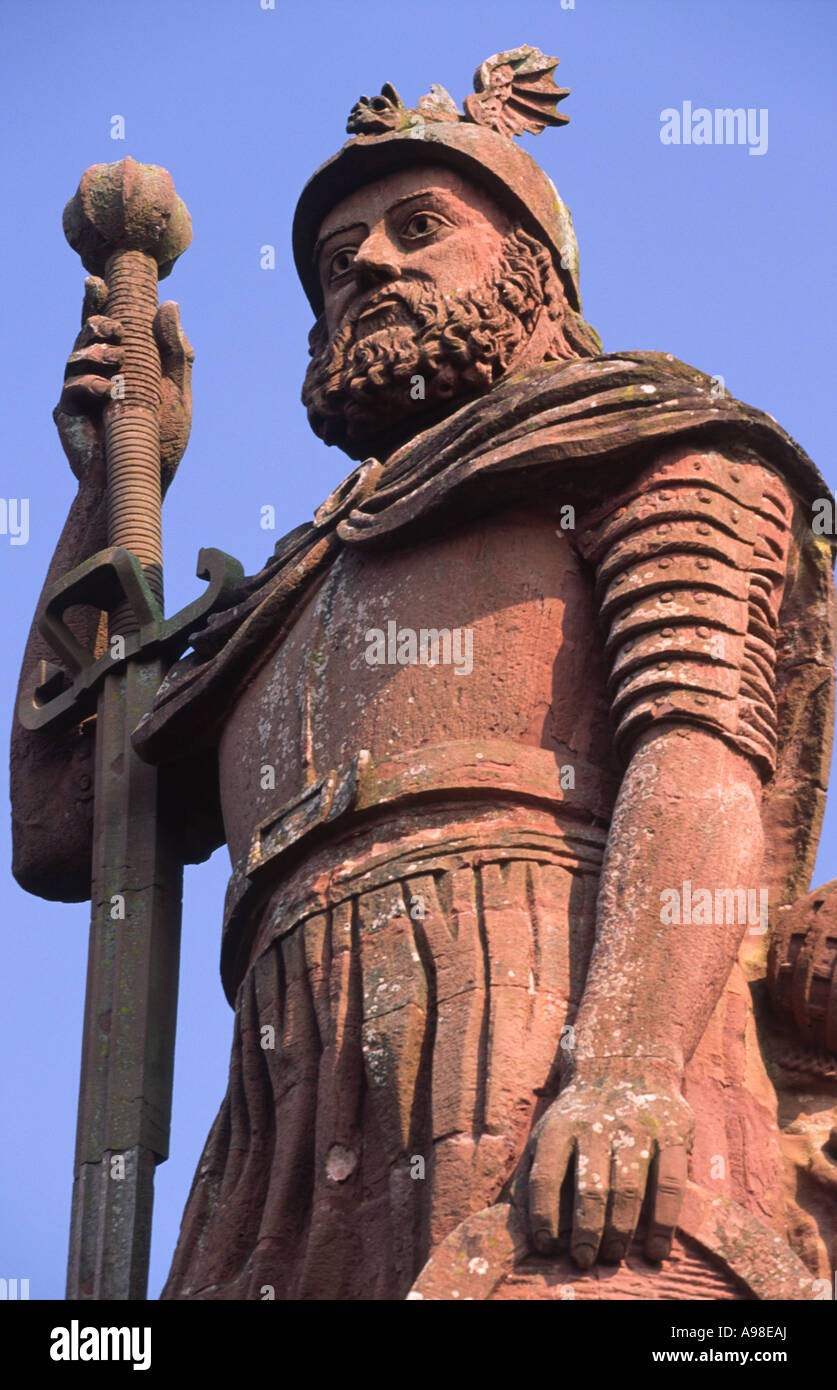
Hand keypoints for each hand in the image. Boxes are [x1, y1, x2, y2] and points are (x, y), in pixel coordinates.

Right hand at [53, 275, 193, 495]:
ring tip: (117, 360)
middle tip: (116, 328)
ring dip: (95, 351)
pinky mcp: (68, 413)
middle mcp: (96, 376)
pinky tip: (109, 389)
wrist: (143, 482)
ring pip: (75, 356)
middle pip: (85, 335)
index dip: (97, 303)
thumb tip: (170, 305)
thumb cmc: (159, 442)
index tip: (96, 282)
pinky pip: (71, 387)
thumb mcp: (175, 392)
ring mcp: (79, 394)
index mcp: (121, 368)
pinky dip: (90, 382)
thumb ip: (174, 353)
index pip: (106, 329)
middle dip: (95, 322)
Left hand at [524, 1062, 693, 1267]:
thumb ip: (530, 1175)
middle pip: (590, 1187)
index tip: (546, 1246)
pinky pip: (668, 1184)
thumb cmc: (579, 1115)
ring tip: (613, 1256)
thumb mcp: (547, 1132)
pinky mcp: (670, 1135)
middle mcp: (597, 1126)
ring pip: (628, 1188)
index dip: (543, 1215)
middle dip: (586, 1231)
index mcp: (559, 1128)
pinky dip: (663, 1222)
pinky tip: (655, 1249)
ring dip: (620, 1230)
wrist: (628, 1061)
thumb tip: (511, 1224)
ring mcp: (635, 1129)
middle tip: (584, 1259)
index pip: (546, 1176)